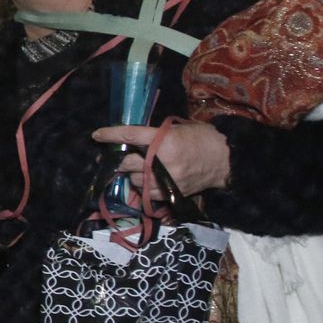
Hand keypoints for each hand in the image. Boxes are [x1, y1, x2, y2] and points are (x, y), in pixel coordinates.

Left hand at [92, 120, 230, 203]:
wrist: (225, 160)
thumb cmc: (202, 138)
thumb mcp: (177, 128)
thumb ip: (154, 134)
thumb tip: (131, 137)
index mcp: (164, 140)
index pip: (130, 135)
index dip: (110, 135)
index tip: (97, 135)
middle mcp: (161, 161)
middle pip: (127, 163)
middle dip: (117, 161)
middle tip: (114, 158)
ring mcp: (166, 180)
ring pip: (134, 181)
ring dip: (131, 175)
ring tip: (136, 170)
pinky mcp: (171, 194)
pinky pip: (147, 194)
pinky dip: (143, 188)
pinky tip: (146, 181)